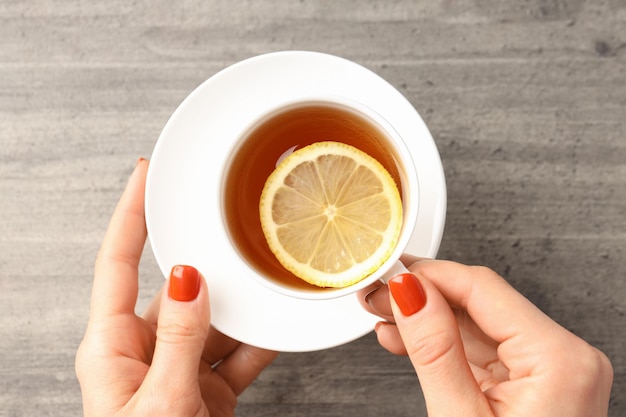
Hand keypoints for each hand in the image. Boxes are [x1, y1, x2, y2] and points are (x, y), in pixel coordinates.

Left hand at [76, 159, 277, 416]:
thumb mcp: (160, 402)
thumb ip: (178, 338)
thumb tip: (185, 277)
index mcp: (112, 346)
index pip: (118, 262)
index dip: (131, 214)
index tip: (147, 174)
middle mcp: (144, 350)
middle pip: (176, 287)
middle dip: (205, 258)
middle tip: (229, 223)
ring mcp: (178, 369)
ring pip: (214, 319)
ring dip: (241, 304)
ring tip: (266, 277)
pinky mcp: (206, 389)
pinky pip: (236, 352)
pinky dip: (259, 340)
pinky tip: (277, 324)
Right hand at [359, 258, 612, 416]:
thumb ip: (434, 350)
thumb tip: (411, 294)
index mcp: (559, 360)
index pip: (482, 289)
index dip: (429, 275)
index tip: (390, 272)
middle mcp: (565, 359)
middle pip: (480, 304)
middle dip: (423, 297)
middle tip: (378, 295)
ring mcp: (554, 372)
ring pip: (479, 326)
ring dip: (429, 321)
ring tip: (385, 318)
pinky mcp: (537, 385)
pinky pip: (485, 352)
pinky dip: (446, 346)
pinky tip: (411, 340)